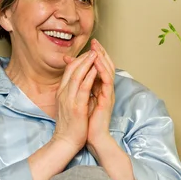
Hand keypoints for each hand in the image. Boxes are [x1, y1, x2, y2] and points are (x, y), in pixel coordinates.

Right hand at [52, 50, 97, 152]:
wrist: (66, 142)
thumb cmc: (72, 125)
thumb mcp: (71, 104)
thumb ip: (75, 93)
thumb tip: (83, 83)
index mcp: (62, 92)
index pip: (69, 70)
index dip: (80, 59)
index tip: (90, 52)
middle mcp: (64, 93)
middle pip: (72, 69)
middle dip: (84, 57)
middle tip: (94, 47)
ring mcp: (69, 99)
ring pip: (77, 75)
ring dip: (87, 63)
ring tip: (95, 53)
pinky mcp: (76, 107)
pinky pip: (83, 88)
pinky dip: (89, 77)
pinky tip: (96, 69)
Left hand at [86, 39, 115, 153]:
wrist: (88, 137)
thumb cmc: (84, 122)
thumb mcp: (79, 99)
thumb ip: (79, 86)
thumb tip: (72, 76)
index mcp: (99, 89)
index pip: (100, 68)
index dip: (96, 56)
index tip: (89, 45)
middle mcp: (105, 90)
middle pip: (106, 66)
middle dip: (100, 53)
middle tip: (95, 41)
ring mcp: (107, 94)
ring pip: (108, 71)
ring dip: (102, 58)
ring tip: (96, 48)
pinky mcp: (107, 100)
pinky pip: (106, 82)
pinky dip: (102, 71)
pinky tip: (96, 63)